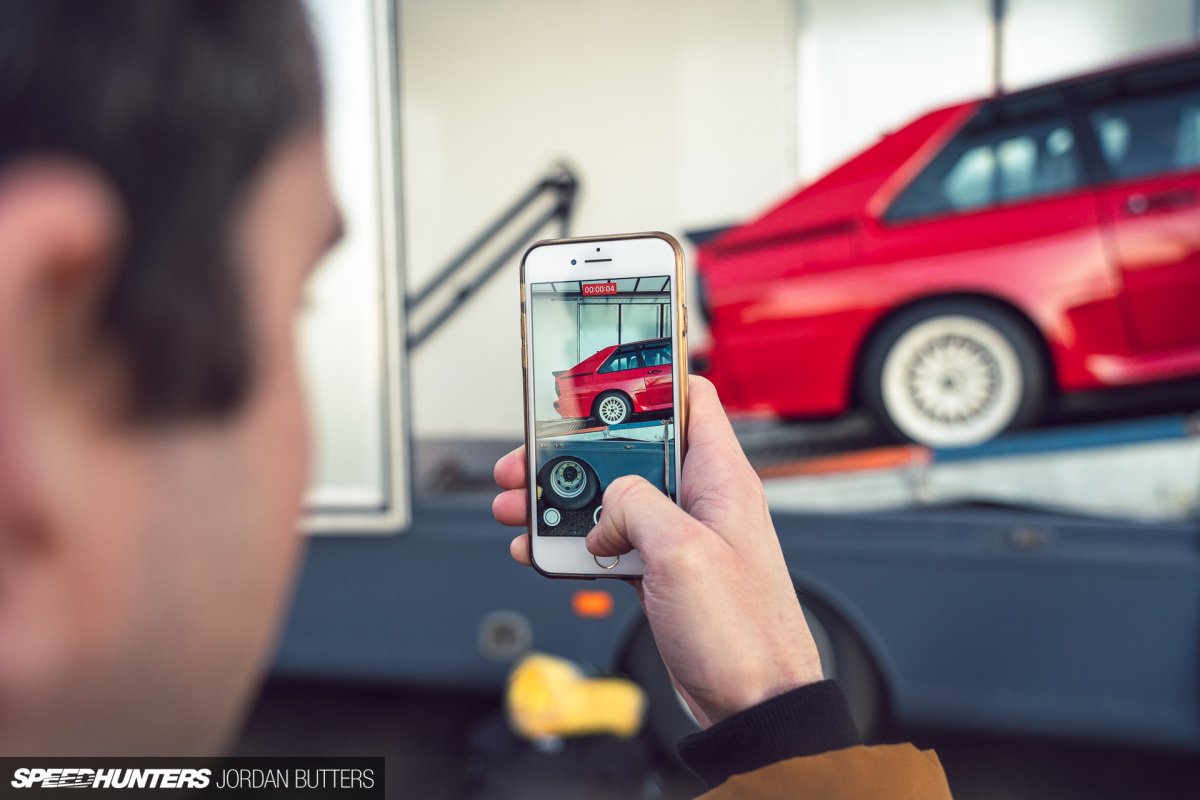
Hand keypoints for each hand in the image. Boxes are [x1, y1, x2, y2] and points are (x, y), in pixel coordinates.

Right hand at [493, 376, 822, 726]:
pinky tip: (541, 548)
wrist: (752, 707)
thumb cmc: (744, 634)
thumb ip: (637, 507)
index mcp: (720, 478)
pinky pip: (610, 544)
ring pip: (612, 500)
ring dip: (563, 501)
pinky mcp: (661, 573)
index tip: (599, 379)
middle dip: (575, 453)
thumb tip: (607, 506)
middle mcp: (700, 501)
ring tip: (519, 505)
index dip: (646, 382)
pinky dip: (574, 544)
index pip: (690, 400)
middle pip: (630, 453)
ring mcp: (679, 538)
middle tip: (529, 459)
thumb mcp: (683, 552)